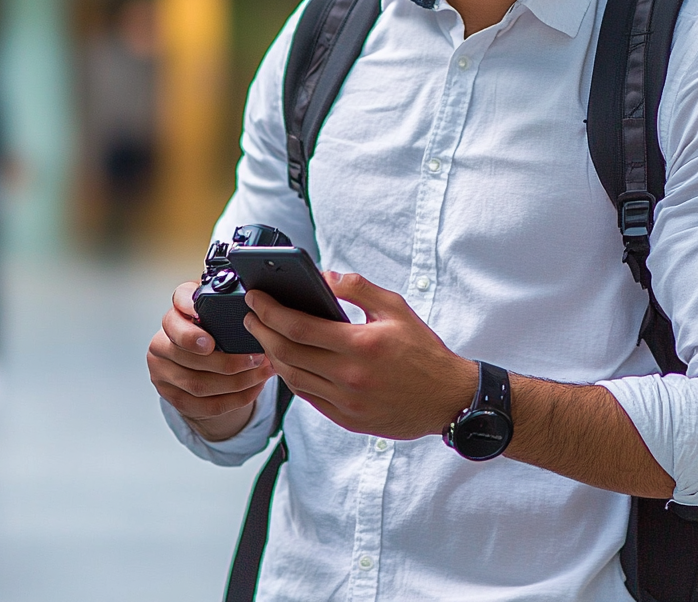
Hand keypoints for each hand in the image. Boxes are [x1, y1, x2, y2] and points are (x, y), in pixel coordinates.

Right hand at [147, 281, 275, 441]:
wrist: (200, 358)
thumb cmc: (215, 328)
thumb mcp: (220, 309)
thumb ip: (230, 303)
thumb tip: (261, 303)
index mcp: (175, 313)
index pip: (175, 314)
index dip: (190, 328)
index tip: (211, 342)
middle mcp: (162, 341)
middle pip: (188, 357)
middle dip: (228, 362)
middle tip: (257, 358)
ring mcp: (162, 372)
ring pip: (198, 384)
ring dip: (237, 382)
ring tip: (263, 372)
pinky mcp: (172, 397)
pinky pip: (204, 406)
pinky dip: (234, 399)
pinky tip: (254, 388)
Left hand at [243, 272, 476, 439]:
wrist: (446, 397)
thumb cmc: (423, 350)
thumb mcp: (396, 308)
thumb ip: (359, 289)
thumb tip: (325, 277)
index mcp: (361, 344)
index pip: (299, 327)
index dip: (271, 311)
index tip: (256, 299)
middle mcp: (349, 376)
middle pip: (287, 353)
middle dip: (262, 331)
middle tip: (251, 316)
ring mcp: (346, 402)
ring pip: (292, 378)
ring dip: (272, 355)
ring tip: (265, 337)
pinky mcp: (346, 420)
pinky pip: (308, 398)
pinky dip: (292, 378)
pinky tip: (289, 363)